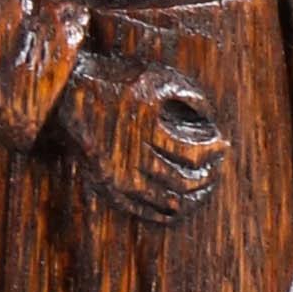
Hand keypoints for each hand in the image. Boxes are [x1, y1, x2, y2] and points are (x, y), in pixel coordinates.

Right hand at [59, 45, 229, 222]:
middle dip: (206, 178)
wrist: (70, 96)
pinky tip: (176, 208)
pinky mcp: (106, 186)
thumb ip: (187, 94)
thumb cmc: (116, 82)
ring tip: (202, 190)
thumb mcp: (154, 78)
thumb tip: (211, 117)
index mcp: (145, 130)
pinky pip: (140, 210)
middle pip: (181, 181)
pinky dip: (162, 213)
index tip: (222, 146)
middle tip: (217, 169)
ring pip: (163, 201)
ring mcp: (117, 176)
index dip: (213, 152)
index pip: (191, 154)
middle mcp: (131, 157)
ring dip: (189, 199)